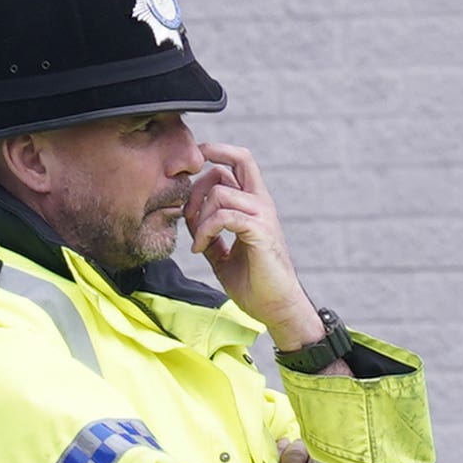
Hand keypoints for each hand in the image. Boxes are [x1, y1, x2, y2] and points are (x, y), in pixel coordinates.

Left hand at [187, 141, 320, 344]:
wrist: (275, 307)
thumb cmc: (254, 282)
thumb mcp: (222, 254)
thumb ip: (208, 233)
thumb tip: (187, 218)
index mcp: (254, 204)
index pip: (238, 162)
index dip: (215, 154)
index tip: (191, 168)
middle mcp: (261, 203)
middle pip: (238, 160)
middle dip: (204, 172)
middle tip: (187, 209)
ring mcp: (263, 215)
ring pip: (220, 192)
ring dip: (198, 216)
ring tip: (195, 242)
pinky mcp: (260, 232)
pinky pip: (224, 216)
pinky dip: (205, 230)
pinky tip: (199, 248)